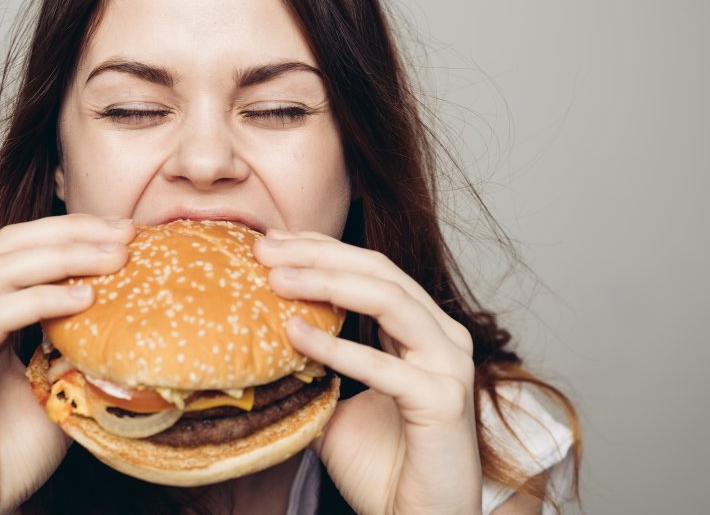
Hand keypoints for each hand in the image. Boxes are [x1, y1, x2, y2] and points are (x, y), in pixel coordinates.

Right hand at [0, 214, 134, 514]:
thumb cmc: (6, 451)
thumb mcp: (55, 384)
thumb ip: (75, 347)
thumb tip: (125, 318)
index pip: (21, 246)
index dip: (71, 230)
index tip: (124, 231)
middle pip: (13, 244)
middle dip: (74, 232)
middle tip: (127, 234)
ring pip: (4, 269)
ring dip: (66, 256)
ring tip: (116, 259)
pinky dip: (42, 299)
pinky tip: (84, 298)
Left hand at [254, 229, 481, 514]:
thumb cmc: (385, 468)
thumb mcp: (336, 407)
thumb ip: (313, 373)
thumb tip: (260, 350)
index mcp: (422, 331)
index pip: (373, 270)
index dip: (323, 249)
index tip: (273, 241)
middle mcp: (443, 337)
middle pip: (380, 271)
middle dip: (319, 254)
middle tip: (266, 248)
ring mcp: (448, 365)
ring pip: (390, 299)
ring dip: (327, 283)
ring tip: (276, 279)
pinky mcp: (443, 400)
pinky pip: (384, 366)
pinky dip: (337, 346)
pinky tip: (296, 334)